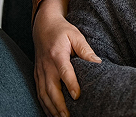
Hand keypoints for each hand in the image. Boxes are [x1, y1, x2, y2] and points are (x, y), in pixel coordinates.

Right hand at [33, 0, 100, 116]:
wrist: (43, 26)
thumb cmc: (62, 30)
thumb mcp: (76, 35)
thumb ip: (86, 50)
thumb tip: (98, 63)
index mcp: (57, 54)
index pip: (64, 72)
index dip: (70, 85)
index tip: (77, 96)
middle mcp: (46, 66)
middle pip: (51, 88)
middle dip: (59, 104)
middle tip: (68, 116)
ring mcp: (40, 71)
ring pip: (43, 94)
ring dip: (51, 108)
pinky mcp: (37, 75)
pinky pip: (39, 93)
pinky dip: (44, 105)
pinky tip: (51, 114)